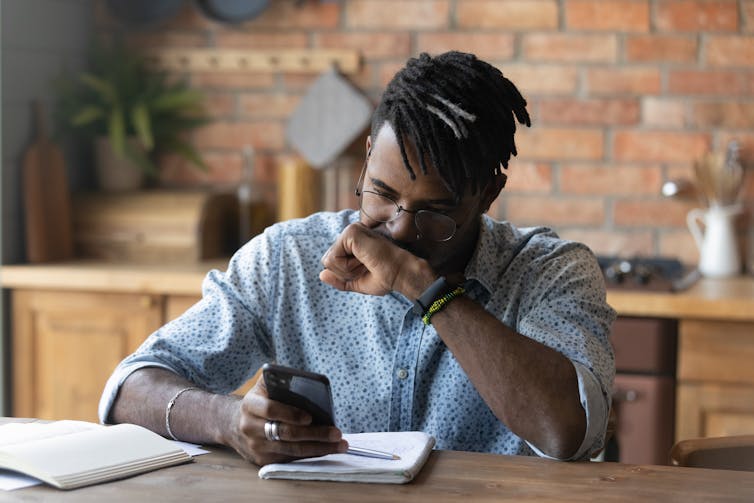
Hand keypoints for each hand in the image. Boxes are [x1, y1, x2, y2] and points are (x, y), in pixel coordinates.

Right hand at [226, 377, 346, 465]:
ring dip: (318, 449)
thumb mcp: (263, 386)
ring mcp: (256, 447)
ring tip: (340, 445)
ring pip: (291, 450)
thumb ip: (279, 379)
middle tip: (336, 433)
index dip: (290, 414)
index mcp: (250, 405)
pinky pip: (291, 459)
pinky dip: (311, 455)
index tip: (310, 417)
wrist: (233, 424)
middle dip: (314, 434)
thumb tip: (306, 380)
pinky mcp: (263, 460)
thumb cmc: (260, 400)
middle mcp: (250, 427)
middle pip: (285, 434)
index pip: (270, 410)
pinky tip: (327, 450)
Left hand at [319, 222, 432, 296]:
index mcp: (353, 243)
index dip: (346, 274)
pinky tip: (364, 260)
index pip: (332, 262)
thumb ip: (340, 280)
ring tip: (366, 263)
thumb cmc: (385, 277)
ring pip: (328, 261)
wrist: (401, 274)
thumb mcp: (358, 282)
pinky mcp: (350, 233)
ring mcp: (350, 231)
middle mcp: (351, 234)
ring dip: (347, 271)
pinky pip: (332, 258)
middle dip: (344, 273)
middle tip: (366, 267)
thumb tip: (321, 275)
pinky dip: (346, 267)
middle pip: (327, 261)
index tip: (366, 270)